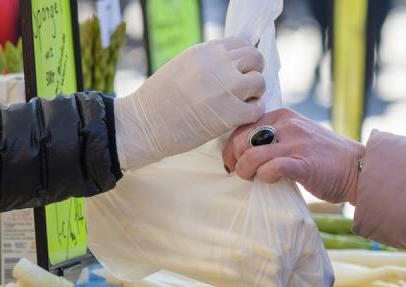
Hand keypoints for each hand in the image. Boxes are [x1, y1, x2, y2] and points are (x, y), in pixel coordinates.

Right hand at [115, 38, 264, 170]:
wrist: (145, 124)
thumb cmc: (159, 99)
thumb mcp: (182, 65)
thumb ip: (207, 61)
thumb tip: (231, 64)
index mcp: (206, 51)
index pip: (241, 44)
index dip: (243, 60)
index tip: (237, 72)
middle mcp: (219, 64)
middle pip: (255, 59)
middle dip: (252, 72)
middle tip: (243, 89)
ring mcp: (227, 88)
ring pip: (260, 82)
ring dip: (253, 94)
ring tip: (239, 104)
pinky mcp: (232, 113)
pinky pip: (257, 108)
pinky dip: (252, 114)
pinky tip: (239, 118)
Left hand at [221, 108, 365, 203]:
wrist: (359, 168)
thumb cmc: (326, 157)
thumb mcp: (298, 135)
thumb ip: (275, 137)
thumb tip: (245, 151)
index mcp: (283, 116)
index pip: (243, 125)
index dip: (231, 146)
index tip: (231, 162)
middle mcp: (288, 125)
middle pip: (243, 140)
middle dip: (235, 160)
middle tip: (239, 173)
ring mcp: (297, 143)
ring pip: (252, 155)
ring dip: (245, 171)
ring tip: (251, 180)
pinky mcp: (305, 163)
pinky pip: (272, 168)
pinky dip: (264, 177)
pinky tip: (270, 180)